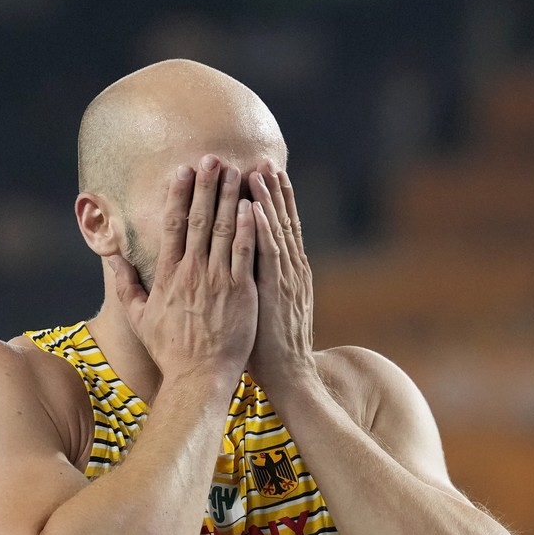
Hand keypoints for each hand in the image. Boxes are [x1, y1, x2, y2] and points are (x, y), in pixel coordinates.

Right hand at [107, 154, 256, 387]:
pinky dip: (248, 228)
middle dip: (206, 186)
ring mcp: (217, 281)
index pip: (173, 225)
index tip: (184, 171)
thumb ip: (125, 283)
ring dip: (230, 198)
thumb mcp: (139, 317)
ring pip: (223, 230)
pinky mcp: (240, 292)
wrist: (198, 377)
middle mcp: (191, 272)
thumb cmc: (170, 350)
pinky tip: (253, 206)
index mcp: (168, 275)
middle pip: (198, 219)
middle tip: (213, 158)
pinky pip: (244, 253)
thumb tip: (111, 257)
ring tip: (237, 172)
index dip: (179, 195)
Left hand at [248, 161, 317, 389]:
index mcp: (287, 273)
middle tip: (263, 160)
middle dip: (273, 191)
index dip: (273, 201)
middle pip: (281, 221)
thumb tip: (243, 268)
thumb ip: (257, 285)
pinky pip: (268, 254)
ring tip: (257, 171)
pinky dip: (261, 228)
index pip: (281, 229)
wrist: (288, 374)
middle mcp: (291, 270)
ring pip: (276, 230)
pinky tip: (252, 207)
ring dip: (267, 200)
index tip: (263, 174)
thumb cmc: (268, 348)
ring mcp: (286, 279)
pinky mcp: (276, 291)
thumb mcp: (265, 309)